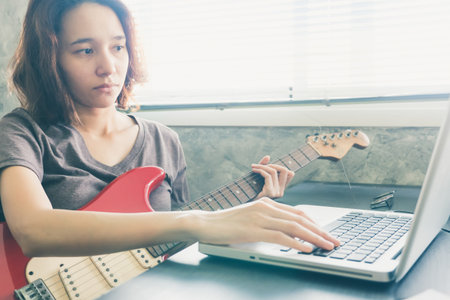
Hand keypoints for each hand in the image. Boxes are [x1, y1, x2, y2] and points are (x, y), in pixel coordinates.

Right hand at [193, 197, 339, 251]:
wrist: (206, 223)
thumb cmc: (227, 222)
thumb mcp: (250, 217)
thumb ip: (268, 220)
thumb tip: (287, 230)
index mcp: (267, 204)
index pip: (298, 212)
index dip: (315, 223)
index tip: (326, 233)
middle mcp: (266, 207)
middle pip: (300, 219)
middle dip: (320, 231)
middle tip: (334, 241)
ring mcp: (260, 218)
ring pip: (294, 227)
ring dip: (314, 238)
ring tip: (327, 246)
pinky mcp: (253, 230)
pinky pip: (280, 236)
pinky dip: (296, 243)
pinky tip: (306, 249)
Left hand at [252, 155, 294, 198]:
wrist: (243, 202)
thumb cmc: (249, 191)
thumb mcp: (258, 177)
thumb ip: (264, 167)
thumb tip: (268, 156)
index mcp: (280, 190)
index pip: (289, 174)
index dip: (279, 166)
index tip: (266, 165)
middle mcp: (280, 192)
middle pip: (284, 170)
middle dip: (272, 164)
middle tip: (260, 165)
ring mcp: (276, 193)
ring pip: (273, 172)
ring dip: (262, 166)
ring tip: (254, 166)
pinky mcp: (269, 192)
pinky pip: (268, 176)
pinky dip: (260, 170)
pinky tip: (253, 170)